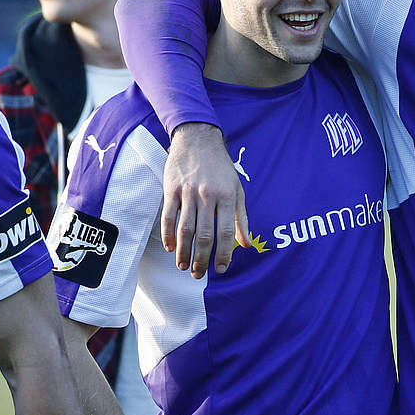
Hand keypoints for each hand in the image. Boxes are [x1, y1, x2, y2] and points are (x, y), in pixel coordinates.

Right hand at [162, 123, 248, 278]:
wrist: (198, 140)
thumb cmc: (221, 168)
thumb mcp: (238, 189)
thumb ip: (242, 218)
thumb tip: (247, 245)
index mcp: (228, 197)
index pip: (226, 231)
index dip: (224, 253)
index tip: (222, 269)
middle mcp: (208, 196)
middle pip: (204, 234)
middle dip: (201, 258)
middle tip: (198, 275)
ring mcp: (188, 193)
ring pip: (185, 229)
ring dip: (183, 251)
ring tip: (183, 266)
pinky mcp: (171, 189)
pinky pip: (168, 216)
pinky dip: (168, 234)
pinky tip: (170, 248)